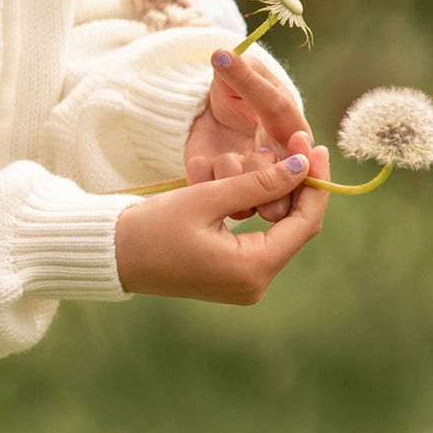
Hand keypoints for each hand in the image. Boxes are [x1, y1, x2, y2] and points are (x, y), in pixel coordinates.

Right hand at [115, 153, 327, 303]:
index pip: (304, 224)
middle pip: (298, 230)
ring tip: (292, 159)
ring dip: (288, 198)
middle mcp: (256, 284)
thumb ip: (258, 183)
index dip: (316, 184)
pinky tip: (272, 183)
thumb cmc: (153, 227)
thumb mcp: (207, 197)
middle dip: (304, 188)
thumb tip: (304, 167)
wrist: (115, 256)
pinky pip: (265, 242)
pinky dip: (269, 212)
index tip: (317, 147)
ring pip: (283, 235)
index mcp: (251, 269)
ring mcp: (246, 285)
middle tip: (307, 147)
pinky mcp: (235, 278)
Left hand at [186, 46, 313, 222]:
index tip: (297, 140)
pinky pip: (216, 200)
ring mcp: (252, 184)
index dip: (302, 153)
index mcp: (293, 135)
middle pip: (282, 190)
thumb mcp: (242, 73)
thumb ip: (240, 71)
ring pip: (251, 203)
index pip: (302, 150)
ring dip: (232, 178)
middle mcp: (280, 166)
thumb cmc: (238, 88)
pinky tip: (202, 160)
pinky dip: (206, 179)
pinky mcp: (225, 193)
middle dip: (261, 171)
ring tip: (225, 156)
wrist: (213, 109)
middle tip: (254, 150)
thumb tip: (221, 54)